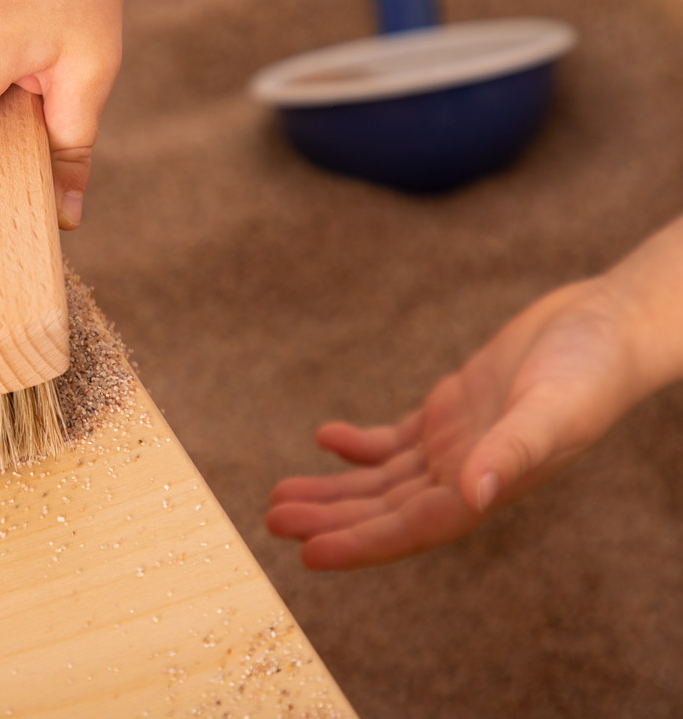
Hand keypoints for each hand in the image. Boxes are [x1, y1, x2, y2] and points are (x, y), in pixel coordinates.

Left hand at [266, 278, 646, 568]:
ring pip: (383, 480)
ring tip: (280, 494)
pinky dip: (360, 444)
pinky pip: (397, 440)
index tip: (307, 555)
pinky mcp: (454, 411)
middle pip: (386, 509)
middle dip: (330, 518)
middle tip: (272, 520)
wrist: (607, 325)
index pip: (412, 528)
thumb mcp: (550, 407)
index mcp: (487, 486)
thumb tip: (471, 495)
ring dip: (334, 489)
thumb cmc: (588, 369)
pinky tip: (327, 438)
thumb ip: (510, 451)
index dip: (359, 544)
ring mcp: (459, 443)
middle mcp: (467, 473)